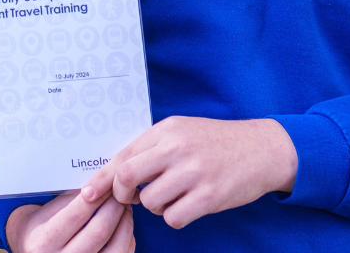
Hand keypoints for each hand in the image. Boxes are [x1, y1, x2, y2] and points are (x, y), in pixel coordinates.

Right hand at [6, 188, 134, 252]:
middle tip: (120, 192)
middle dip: (114, 207)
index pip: (76, 214)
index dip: (96, 195)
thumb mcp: (46, 212)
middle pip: (99, 231)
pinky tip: (124, 226)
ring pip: (115, 248)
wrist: (33, 252)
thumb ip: (70, 199)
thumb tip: (100, 182)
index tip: (107, 182)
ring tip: (125, 207)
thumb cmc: (41, 229)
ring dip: (125, 223)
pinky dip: (127, 240)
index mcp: (44, 241)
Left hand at [83, 117, 296, 229]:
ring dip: (157, 205)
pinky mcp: (209, 196)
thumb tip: (116, 173)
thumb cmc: (217, 143)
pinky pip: (174, 217)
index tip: (87, 195)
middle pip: (127, 178)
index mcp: (166, 130)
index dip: (102, 179)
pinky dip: (176, 216)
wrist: (263, 149)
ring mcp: (194, 172)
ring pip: (150, 202)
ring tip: (175, 195)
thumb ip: (152, 148)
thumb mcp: (182, 132)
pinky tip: (190, 205)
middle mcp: (177, 148)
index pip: (123, 156)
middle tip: (134, 197)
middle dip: (124, 194)